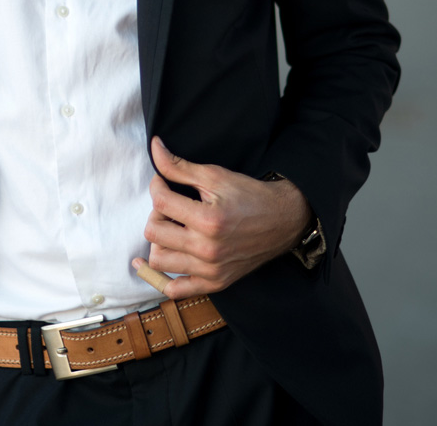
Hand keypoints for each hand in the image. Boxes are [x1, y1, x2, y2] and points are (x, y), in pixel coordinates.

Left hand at [134, 136, 312, 297]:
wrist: (282, 220)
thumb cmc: (248, 195)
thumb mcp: (214, 175)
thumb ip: (179, 166)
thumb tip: (154, 147)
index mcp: (208, 220)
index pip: (160, 202)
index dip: (157, 185)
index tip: (164, 181)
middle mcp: (207, 249)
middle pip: (154, 232)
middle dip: (156, 212)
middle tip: (169, 204)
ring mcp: (211, 270)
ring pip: (159, 260)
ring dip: (159, 240)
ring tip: (173, 227)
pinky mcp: (215, 282)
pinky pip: (176, 289)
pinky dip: (164, 276)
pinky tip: (165, 256)